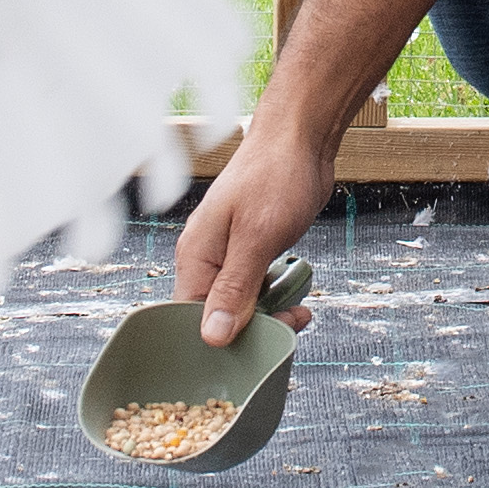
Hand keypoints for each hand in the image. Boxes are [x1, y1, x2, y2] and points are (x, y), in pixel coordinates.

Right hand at [171, 124, 335, 345]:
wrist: (300, 139)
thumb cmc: (275, 175)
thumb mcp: (256, 237)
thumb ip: (234, 288)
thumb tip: (212, 335)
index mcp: (195, 255)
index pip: (188, 317)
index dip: (215, 339)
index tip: (248, 347)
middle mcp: (207, 258)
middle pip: (215, 315)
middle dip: (249, 329)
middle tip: (286, 326)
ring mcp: (229, 254)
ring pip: (239, 304)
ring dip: (268, 315)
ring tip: (298, 314)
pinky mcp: (251, 251)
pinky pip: (256, 288)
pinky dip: (276, 299)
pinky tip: (297, 299)